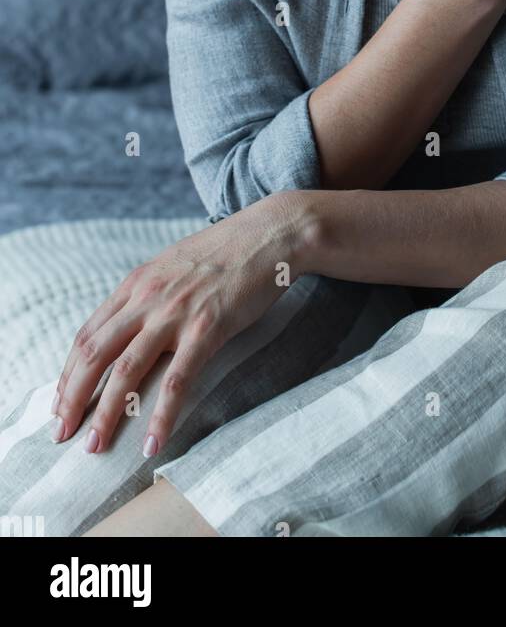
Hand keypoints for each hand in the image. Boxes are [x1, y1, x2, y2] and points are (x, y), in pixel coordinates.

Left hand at [49, 191, 315, 458]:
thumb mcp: (174, 266)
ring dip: (106, 414)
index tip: (60, 404)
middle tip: (61, 434)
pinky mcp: (207, 327)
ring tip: (96, 447)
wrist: (270, 233)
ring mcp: (176, 312)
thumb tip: (129, 330)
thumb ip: (148, 295)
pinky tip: (153, 443)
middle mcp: (147, 297)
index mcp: (137, 283)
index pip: (87, 335)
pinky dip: (161, 415)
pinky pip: (177, 379)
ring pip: (126, 370)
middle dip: (72, 399)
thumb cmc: (227, 252)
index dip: (68, 374)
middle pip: (94, 355)